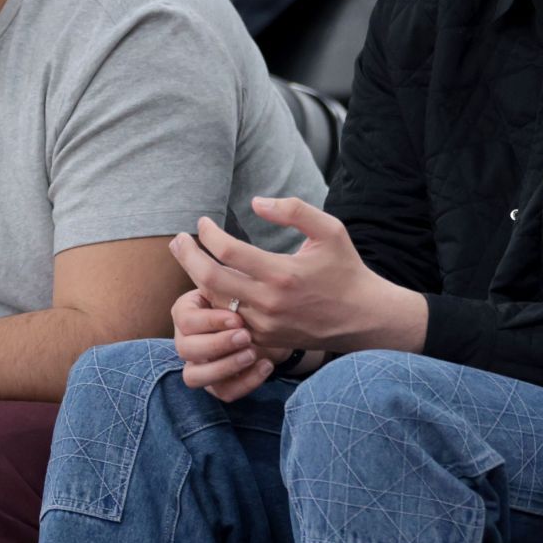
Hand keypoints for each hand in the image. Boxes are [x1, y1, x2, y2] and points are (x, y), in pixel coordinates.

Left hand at [168, 198, 426, 353]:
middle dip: (187, 256)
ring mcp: (265, 326)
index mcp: (283, 273)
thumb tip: (256, 202)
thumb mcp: (330, 230)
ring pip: (214, 303)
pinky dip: (213, 304)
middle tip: (178, 240)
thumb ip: (294, 210)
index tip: (203, 222)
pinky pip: (227, 323)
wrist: (364, 318)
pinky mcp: (265, 341)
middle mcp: (270, 302)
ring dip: (195, 280)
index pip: (228, 250)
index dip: (208, 233)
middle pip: (209, 279)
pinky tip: (205, 286)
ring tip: (186, 258)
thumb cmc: (346, 269)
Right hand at [172, 286, 289, 401]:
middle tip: (246, 336)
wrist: (275, 322)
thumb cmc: (249, 299)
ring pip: (194, 376)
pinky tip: (267, 366)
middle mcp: (186, 340)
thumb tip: (188, 243)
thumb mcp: (238, 285)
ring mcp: (199, 365)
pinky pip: (223, 392)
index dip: (210, 322)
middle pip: (186, 348)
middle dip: (217, 344)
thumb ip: (222, 275)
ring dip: (224, 366)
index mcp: (186, 312)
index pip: (185, 319)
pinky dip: (246, 382)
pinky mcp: (217, 385)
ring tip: (253, 353)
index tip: (238, 318)